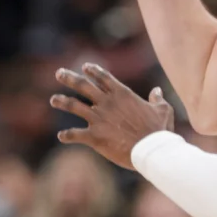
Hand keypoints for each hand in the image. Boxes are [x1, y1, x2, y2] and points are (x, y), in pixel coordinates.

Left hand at [49, 63, 174, 169]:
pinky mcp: (94, 136)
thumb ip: (158, 99)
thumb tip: (157, 90)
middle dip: (69, 78)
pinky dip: (67, 135)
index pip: (103, 77)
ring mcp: (98, 119)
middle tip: (59, 73)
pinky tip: (62, 136)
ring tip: (54, 100)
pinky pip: (75, 134)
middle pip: (83, 86)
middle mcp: (107, 103)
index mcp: (122, 94)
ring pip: (74, 106)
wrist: (151, 149)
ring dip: (62, 101)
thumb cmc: (159, 130)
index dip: (93, 70)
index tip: (85, 67)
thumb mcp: (163, 110)